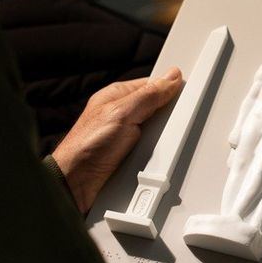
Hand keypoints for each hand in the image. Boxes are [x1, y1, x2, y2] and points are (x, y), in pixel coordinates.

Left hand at [52, 68, 182, 212]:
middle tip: (165, 127)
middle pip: (159, 110)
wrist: (76, 184)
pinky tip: (153, 160)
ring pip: (158, 133)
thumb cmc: (87, 146)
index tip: (186, 95)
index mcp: (118, 96)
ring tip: (153, 148)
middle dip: (166, 120)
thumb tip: (170, 78)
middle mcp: (122, 114)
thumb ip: (148, 95)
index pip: (153, 85)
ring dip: (161, 142)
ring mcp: (126, 136)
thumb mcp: (122, 114)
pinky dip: (156, 157)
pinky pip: (153, 152)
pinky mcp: (130, 155)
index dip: (170, 89)